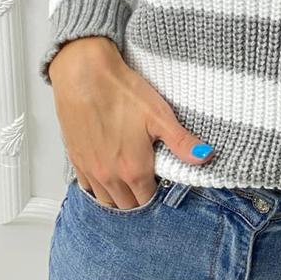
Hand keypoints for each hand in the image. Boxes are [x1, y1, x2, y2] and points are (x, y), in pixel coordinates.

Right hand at [48, 37, 213, 208]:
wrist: (83, 74)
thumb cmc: (121, 92)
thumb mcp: (159, 115)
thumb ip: (182, 142)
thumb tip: (205, 157)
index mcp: (134, 170)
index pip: (149, 200)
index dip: (158, 193)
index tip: (162, 180)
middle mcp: (110, 176)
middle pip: (128, 205)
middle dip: (140, 199)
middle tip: (148, 181)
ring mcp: (90, 169)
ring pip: (106, 200)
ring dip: (119, 197)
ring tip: (129, 180)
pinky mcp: (75, 158)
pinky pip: (86, 187)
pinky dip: (98, 187)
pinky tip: (106, 173)